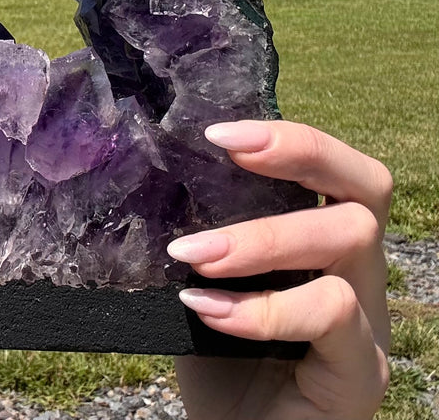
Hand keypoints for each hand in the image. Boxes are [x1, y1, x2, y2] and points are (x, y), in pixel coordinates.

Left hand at [171, 120, 391, 419]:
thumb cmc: (212, 353)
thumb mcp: (202, 278)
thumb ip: (198, 229)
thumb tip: (140, 169)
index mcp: (324, 241)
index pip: (339, 168)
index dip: (292, 138)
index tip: (217, 132)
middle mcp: (358, 274)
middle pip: (366, 188)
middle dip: (295, 157)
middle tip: (223, 152)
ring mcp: (367, 324)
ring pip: (350, 242)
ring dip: (263, 237)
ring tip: (193, 252)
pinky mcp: (360, 374)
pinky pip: (332, 317)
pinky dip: (262, 307)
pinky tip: (205, 309)